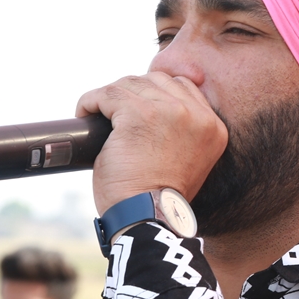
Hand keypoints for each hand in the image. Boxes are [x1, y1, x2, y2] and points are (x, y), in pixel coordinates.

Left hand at [77, 73, 227, 214]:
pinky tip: (85, 113)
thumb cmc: (158, 197)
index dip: (156, 93)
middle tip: (113, 112)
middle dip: (133, 92)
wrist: (146, 217)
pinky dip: (91, 101)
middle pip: (158, 80)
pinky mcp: (139, 114)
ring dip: (110, 96)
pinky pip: (108, 94)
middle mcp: (197, 115)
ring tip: (98, 113)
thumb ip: (180, 130)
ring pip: (131, 84)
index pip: (184, 87)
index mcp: (213, 127)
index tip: (136, 106)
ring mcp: (169, 111)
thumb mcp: (186, 159)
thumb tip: (149, 102)